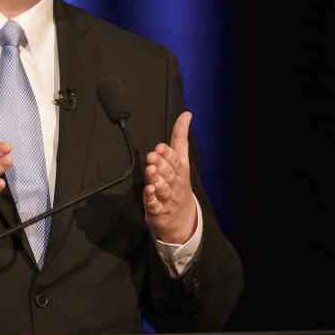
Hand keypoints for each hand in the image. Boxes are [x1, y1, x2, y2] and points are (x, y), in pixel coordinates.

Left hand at [143, 111, 197, 244]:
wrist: (182, 220)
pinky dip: (151, 198)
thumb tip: (186, 114)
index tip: (160, 147)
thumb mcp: (182, 160)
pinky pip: (154, 205)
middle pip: (169, 173)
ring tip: (150, 171)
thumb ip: (180, 137)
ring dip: (156, 179)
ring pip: (162, 188)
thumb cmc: (178, 185)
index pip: (176, 160)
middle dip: (161, 164)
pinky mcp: (158, 210)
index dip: (167, 154)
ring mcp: (167, 198)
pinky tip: (148, 191)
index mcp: (180, 170)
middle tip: (152, 157)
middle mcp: (175, 183)